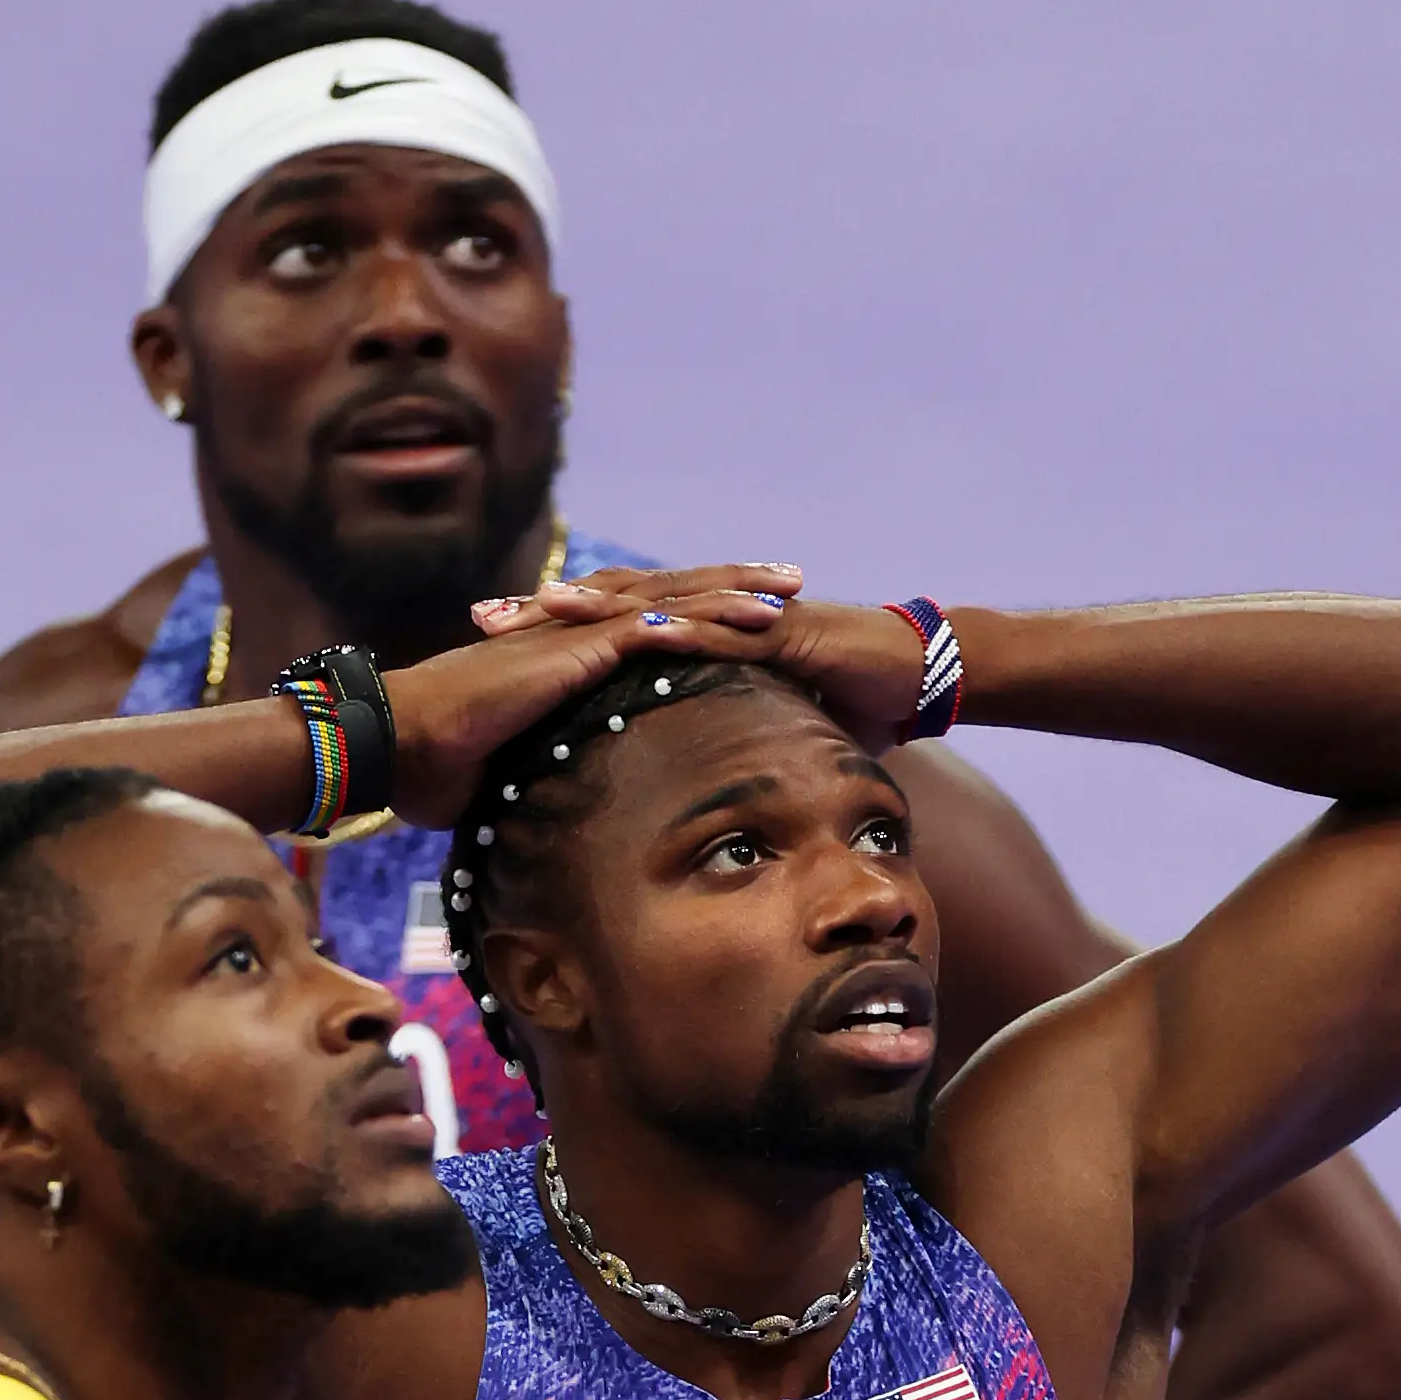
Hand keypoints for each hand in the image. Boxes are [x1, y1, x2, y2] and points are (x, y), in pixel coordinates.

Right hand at [378, 568, 806, 827]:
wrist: (392, 744)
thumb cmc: (435, 763)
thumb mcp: (507, 769)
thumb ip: (540, 773)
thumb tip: (552, 811)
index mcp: (567, 654)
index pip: (645, 623)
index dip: (699, 614)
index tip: (748, 617)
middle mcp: (576, 633)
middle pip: (671, 597)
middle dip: (733, 585)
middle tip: (792, 579)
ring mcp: (575, 637)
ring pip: (671, 602)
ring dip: (733, 593)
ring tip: (789, 589)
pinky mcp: (571, 652)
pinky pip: (649, 630)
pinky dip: (702, 622)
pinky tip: (746, 620)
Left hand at [500, 567, 936, 755]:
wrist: (916, 675)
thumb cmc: (847, 704)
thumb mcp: (765, 729)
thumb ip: (717, 746)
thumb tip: (677, 794)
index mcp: (699, 634)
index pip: (610, 629)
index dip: (551, 635)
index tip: (492, 645)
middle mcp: (714, 615)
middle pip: (615, 606)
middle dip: (548, 612)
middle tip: (484, 618)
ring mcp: (747, 617)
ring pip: (660, 605)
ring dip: (600, 608)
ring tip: (542, 610)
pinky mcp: (783, 629)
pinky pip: (725, 629)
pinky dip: (681, 629)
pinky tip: (637, 633)